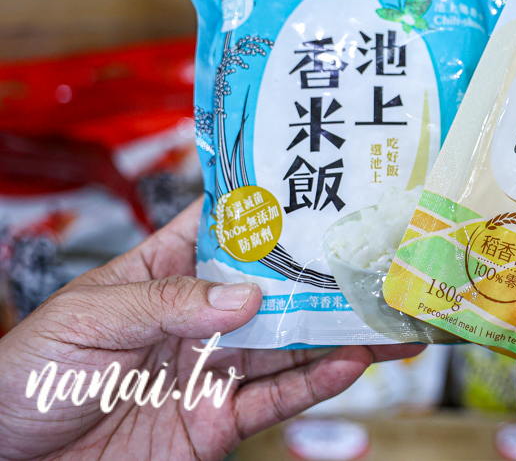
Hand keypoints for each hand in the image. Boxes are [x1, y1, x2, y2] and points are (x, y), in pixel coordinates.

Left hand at [0, 199, 422, 460]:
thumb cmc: (27, 374)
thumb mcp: (88, 321)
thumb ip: (167, 305)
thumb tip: (245, 297)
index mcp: (164, 273)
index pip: (225, 229)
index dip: (271, 208)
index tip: (324, 185)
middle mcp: (200, 317)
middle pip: (276, 288)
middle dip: (327, 276)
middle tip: (378, 260)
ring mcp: (214, 368)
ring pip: (291, 344)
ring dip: (341, 331)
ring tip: (389, 314)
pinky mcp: (219, 420)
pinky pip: (277, 398)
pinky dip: (318, 382)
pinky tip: (353, 362)